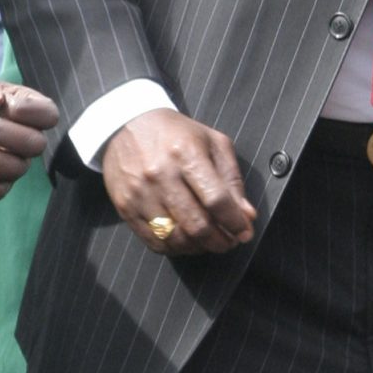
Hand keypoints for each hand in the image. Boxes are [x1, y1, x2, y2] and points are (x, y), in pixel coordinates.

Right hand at [101, 108, 255, 254]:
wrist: (126, 125)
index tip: (245, 231)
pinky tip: (188, 241)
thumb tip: (246, 215)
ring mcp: (140, 193)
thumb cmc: (176, 134)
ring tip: (211, 242)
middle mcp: (160, 175)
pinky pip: (155, 241)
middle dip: (221, 241)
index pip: (216, 200)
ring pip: (176, 238)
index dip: (235, 222)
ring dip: (200, 247)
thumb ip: (232, 180)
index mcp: (186, 154)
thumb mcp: (213, 143)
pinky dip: (177, 248)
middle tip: (230, 241)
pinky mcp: (126, 208)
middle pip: (197, 225)